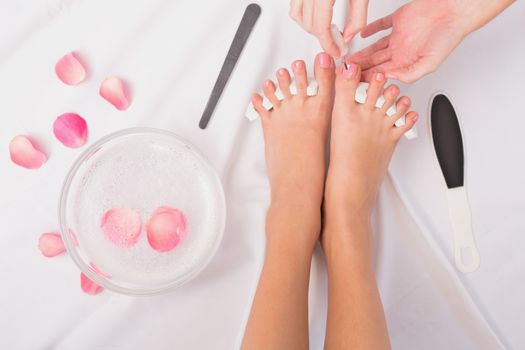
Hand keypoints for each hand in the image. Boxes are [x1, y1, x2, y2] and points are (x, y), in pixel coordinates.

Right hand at [289, 0, 369, 56]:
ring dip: (311, 28)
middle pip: (310, 24)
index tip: (336, 51)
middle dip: (323, 38)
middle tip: (337, 42)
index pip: (321, 27)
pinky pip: (294, 6)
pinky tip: (315, 17)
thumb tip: (348, 37)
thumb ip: (357, 18)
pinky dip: (302, 16)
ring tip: (326, 29)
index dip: (329, 44)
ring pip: (298, 17)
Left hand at [348, 0, 467, 82]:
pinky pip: (381, 26)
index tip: (354, 83)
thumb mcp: (429, 63)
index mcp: (407, 61)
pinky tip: (362, 34)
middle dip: (361, 68)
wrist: (454, 10)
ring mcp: (399, 36)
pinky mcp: (398, 20)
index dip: (368, 79)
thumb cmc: (448, 36)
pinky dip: (370, 29)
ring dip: (362, 53)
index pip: (382, 74)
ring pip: (375, 47)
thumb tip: (389, 79)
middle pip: (375, 62)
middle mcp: (402, 50)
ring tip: (349, 59)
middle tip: (346, 73)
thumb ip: (408, 73)